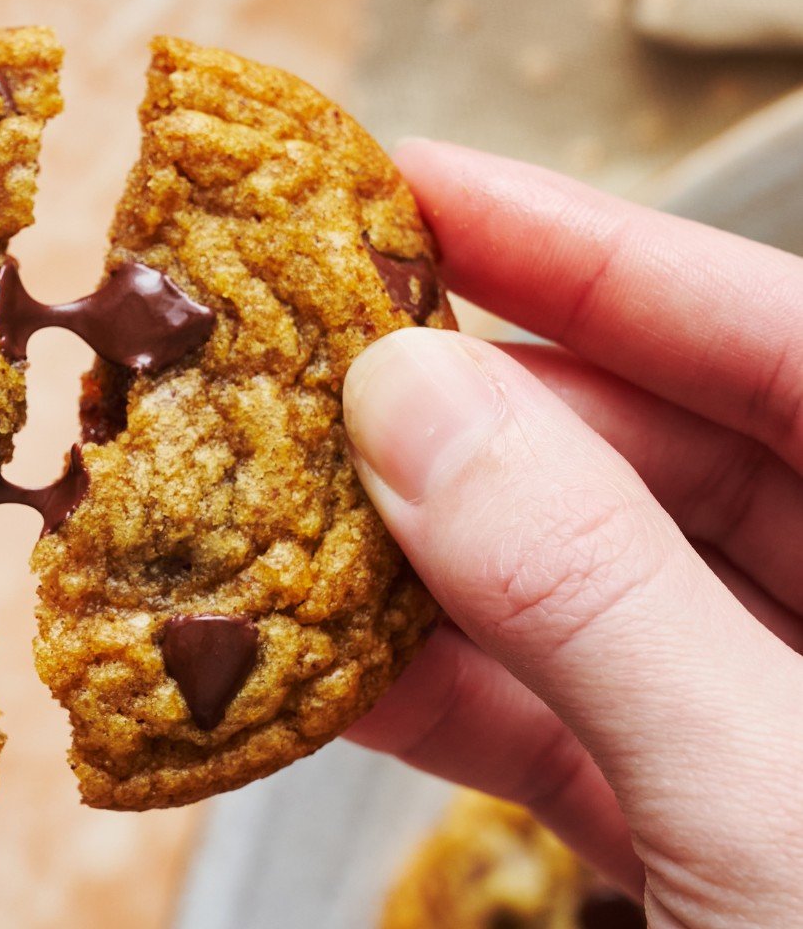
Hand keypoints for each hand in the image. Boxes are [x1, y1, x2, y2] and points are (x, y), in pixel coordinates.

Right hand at [343, 142, 802, 926]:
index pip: (783, 344)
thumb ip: (601, 600)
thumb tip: (414, 405)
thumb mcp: (779, 813)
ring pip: (578, 592)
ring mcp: (779, 728)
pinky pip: (552, 717)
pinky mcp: (700, 826)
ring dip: (415, 566)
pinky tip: (309, 666)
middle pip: (657, 455)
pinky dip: (429, 695)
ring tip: (265, 514)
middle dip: (467, 417)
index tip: (417, 189)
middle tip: (297, 372)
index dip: (595, 250)